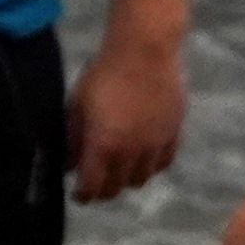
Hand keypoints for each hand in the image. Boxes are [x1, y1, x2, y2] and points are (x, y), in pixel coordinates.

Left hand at [68, 36, 189, 204]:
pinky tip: (143, 157)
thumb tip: (69, 166)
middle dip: (103, 190)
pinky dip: (152, 166)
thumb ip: (73, 140)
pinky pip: (164, 162)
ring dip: (128, 179)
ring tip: (120, 169)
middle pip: (117, 188)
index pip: (92, 188)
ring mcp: (156, 143)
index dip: (83, 196)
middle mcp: (131, 152)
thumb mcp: (78, 106)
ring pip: (142, 178)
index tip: (78, 195)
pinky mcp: (174, 131)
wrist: (145, 49)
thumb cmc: (104, 74)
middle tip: (96, 182)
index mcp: (104, 146)